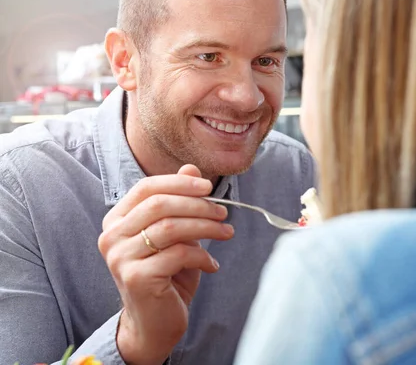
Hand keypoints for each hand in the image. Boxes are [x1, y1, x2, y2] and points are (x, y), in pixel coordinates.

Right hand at [98, 165, 233, 364]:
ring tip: (227, 233)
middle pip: (160, 205)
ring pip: (170, 228)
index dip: (180, 182)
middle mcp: (112, 236)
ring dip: (206, 227)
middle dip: (198, 205)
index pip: (147, 188)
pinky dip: (202, 256)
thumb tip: (192, 168)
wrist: (155, 323)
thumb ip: (179, 202)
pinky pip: (178, 255)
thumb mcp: (176, 235)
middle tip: (223, 212)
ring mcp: (121, 257)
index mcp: (117, 220)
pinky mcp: (136, 277)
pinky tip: (212, 265)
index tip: (209, 186)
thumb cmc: (166, 275)